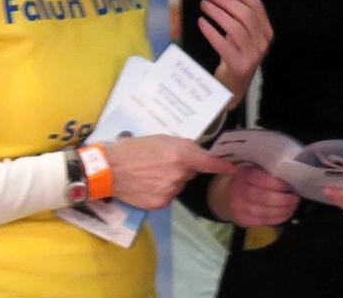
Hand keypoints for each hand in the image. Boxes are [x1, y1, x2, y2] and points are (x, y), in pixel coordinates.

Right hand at [103, 134, 234, 209]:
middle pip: (191, 172)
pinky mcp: (160, 203)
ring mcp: (169, 191)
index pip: (208, 163)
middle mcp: (178, 174)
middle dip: (183, 167)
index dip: (222, 166)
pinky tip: (148, 184)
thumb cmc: (134, 148)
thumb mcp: (161, 139)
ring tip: (151, 172)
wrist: (108, 169)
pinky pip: (168, 196)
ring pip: (179, 184)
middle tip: (163, 161)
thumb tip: (195, 155)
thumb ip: (181, 147)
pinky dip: (162, 190)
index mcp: (180, 154)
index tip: (233, 168)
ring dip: (172, 179)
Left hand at [199, 0, 273, 107]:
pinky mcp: (239, 66)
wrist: (233, 87)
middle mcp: (263, 43)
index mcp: (266, 32)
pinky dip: (211, 31)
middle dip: (226, 0)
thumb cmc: (236, 54)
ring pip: (235, 28)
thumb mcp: (243, 30)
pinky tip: (202, 22)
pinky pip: (223, 44)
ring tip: (204, 5)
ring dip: (217, 13)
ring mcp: (252, 56)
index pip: (256, 6)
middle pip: (245, 15)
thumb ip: (246, 7)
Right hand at [209, 165, 299, 225]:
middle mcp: (238, 191)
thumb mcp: (253, 168)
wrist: (227, 195)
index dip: (278, 184)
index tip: (291, 186)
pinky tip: (286, 213)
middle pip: (263, 198)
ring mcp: (238, 208)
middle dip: (283, 200)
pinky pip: (263, 221)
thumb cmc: (246, 179)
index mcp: (243, 174)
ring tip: (293, 206)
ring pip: (264, 212)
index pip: (261, 180)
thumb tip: (290, 175)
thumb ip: (267, 171)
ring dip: (283, 211)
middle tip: (295, 198)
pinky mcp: (242, 220)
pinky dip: (278, 218)